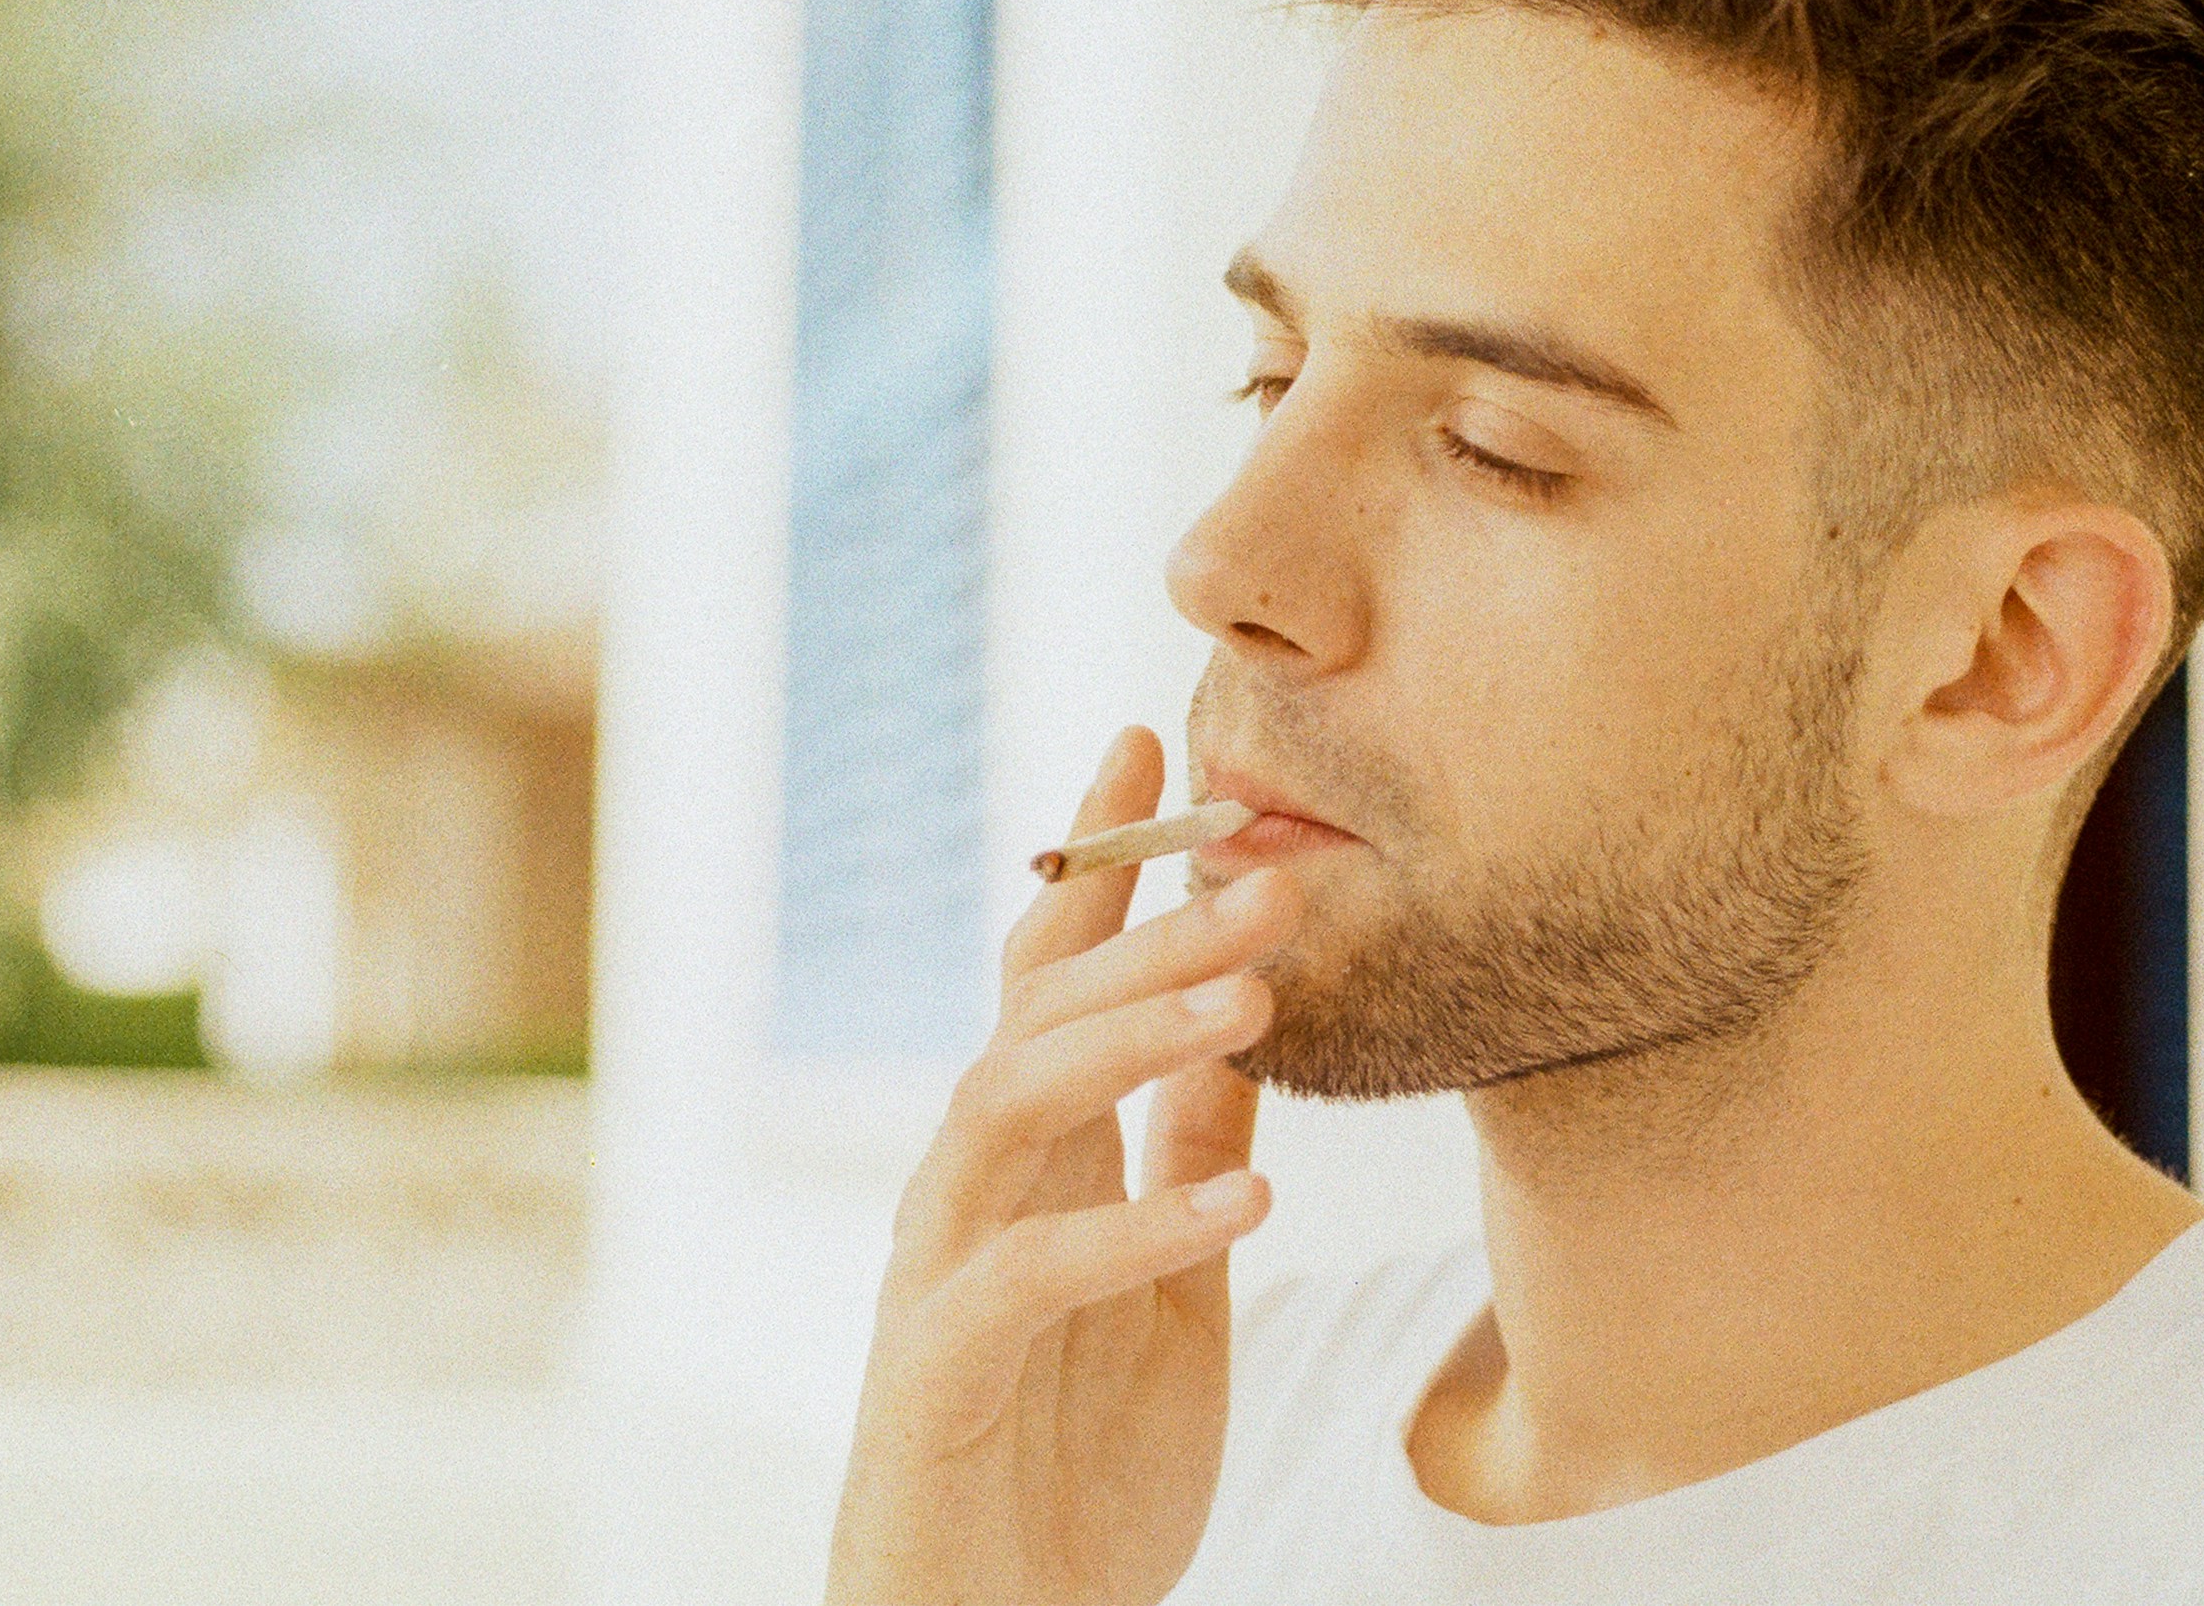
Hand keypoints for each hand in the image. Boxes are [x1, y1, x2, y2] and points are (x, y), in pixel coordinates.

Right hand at [824, 725, 1305, 1605]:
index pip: (1052, 971)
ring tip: (1251, 997)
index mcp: (1031, 1157)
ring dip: (1127, 1041)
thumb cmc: (1075, 1466)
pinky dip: (1134, 1229)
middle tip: (1266, 866)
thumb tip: (1245, 1025)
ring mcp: (942, 1273)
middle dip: (1146, 929)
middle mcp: (970, 1189)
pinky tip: (1246, 1202)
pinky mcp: (937, 1371)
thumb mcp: (1174, 1287)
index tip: (1152, 737)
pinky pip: (1027, 1278)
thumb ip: (1187, 1152)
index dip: (1098, 857)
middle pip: (1035, 1013)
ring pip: (1008, 1106)